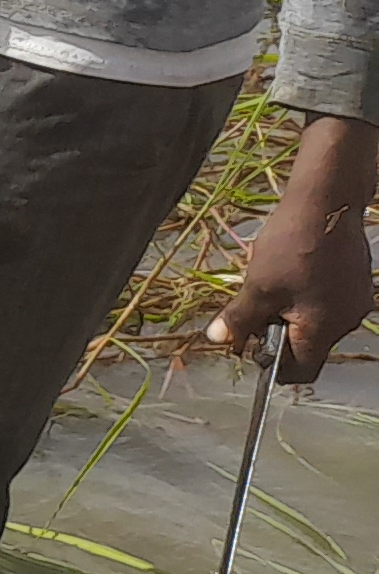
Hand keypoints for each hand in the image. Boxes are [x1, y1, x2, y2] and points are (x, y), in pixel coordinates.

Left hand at [215, 147, 376, 383]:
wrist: (328, 202)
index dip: (271, 364)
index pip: (300, 371)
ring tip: (267, 285)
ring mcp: (354, 301)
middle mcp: (346, 322)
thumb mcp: (257, 285)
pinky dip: (303, 298)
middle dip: (275, 334)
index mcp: (323, 330)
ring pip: (314, 323)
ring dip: (287, 313)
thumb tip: (218, 340)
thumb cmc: (291, 246)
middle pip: (307, 347)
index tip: (248, 343)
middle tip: (250, 309)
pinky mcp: (355, 282)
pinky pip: (325, 303)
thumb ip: (240, 318)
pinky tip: (288, 272)